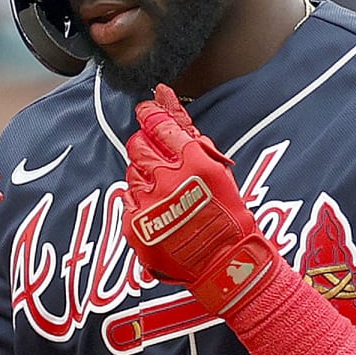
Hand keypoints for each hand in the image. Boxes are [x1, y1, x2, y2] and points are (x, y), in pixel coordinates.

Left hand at [122, 86, 278, 314]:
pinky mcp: (137, 226)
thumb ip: (186, 129)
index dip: (149, 114)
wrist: (225, 262)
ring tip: (168, 196)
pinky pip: (128, 202)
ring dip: (146, 179)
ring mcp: (150, 204)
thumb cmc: (227, 214)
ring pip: (132, 174)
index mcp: (192, 160)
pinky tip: (162, 215)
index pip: (158, 123)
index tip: (145, 111)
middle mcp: (168, 179)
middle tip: (162, 163)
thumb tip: (163, 93)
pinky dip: (141, 205)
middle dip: (147, 149)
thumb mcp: (216, 167)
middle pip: (137, 146)